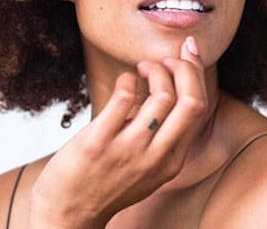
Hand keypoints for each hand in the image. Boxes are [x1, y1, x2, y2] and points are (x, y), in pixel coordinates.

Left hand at [28, 36, 208, 227]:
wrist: (68, 214)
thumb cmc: (105, 183)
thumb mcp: (147, 167)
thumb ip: (162, 137)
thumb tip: (168, 87)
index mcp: (172, 161)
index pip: (199, 108)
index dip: (197, 73)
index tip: (188, 53)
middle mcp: (156, 157)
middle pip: (191, 101)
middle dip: (185, 68)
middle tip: (166, 60)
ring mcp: (129, 150)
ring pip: (162, 96)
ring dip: (155, 70)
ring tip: (142, 68)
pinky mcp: (99, 143)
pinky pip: (124, 97)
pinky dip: (128, 79)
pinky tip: (123, 81)